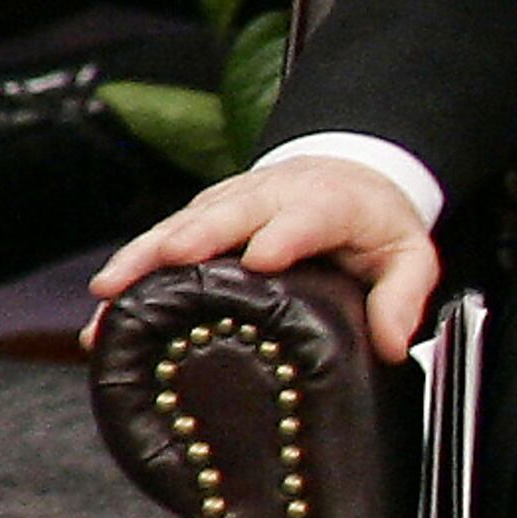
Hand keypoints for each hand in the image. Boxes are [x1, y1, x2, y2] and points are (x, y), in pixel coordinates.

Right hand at [90, 156, 440, 364]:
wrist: (349, 172)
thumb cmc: (375, 221)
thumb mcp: (409, 255)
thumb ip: (403, 296)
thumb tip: (393, 345)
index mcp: (327, 203)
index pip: (306, 216)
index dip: (284, 235)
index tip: (262, 259)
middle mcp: (271, 196)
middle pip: (228, 214)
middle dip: (194, 237)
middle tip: (165, 263)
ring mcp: (230, 203)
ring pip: (182, 223)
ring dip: (145, 253)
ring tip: (111, 290)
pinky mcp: (204, 215)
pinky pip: (165, 237)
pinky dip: (135, 264)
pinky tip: (108, 300)